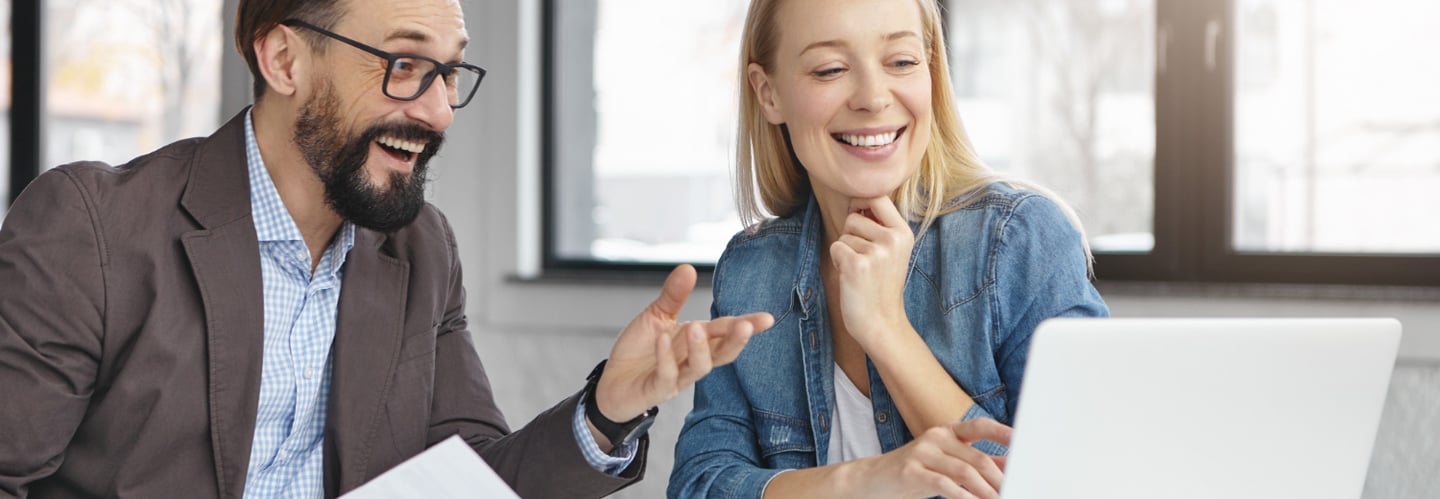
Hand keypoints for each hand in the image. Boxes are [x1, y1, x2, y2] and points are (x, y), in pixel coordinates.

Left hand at [594, 264, 773, 424]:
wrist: (611, 382)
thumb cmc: (639, 351)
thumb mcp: (656, 316)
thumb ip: (674, 295)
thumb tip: (689, 267)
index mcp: (696, 341)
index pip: (725, 332)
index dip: (747, 326)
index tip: (767, 318)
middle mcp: (692, 360)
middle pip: (722, 354)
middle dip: (736, 341)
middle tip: (746, 326)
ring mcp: (677, 377)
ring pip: (699, 367)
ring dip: (700, 348)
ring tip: (696, 327)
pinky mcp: (656, 390)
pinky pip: (666, 376)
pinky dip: (665, 358)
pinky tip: (662, 339)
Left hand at [829, 196, 914, 345]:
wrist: (882, 323)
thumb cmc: (881, 285)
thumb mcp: (892, 251)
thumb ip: (880, 225)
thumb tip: (857, 199)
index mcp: (903, 233)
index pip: (878, 197)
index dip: (861, 203)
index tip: (859, 217)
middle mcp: (893, 239)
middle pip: (854, 217)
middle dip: (851, 235)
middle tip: (864, 259)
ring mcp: (876, 253)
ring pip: (843, 235)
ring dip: (845, 252)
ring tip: (860, 271)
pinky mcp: (857, 265)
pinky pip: (836, 248)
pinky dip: (838, 262)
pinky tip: (852, 277)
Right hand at [846, 418, 1011, 498]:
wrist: (874, 480)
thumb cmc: (916, 472)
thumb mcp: (947, 464)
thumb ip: (975, 462)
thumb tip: (1008, 465)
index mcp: (948, 432)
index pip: (980, 426)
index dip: (1002, 432)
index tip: (1022, 440)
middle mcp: (936, 437)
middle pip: (977, 457)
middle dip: (999, 478)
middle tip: (1013, 491)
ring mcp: (922, 452)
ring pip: (964, 471)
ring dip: (985, 491)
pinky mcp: (911, 470)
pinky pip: (943, 484)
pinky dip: (961, 496)